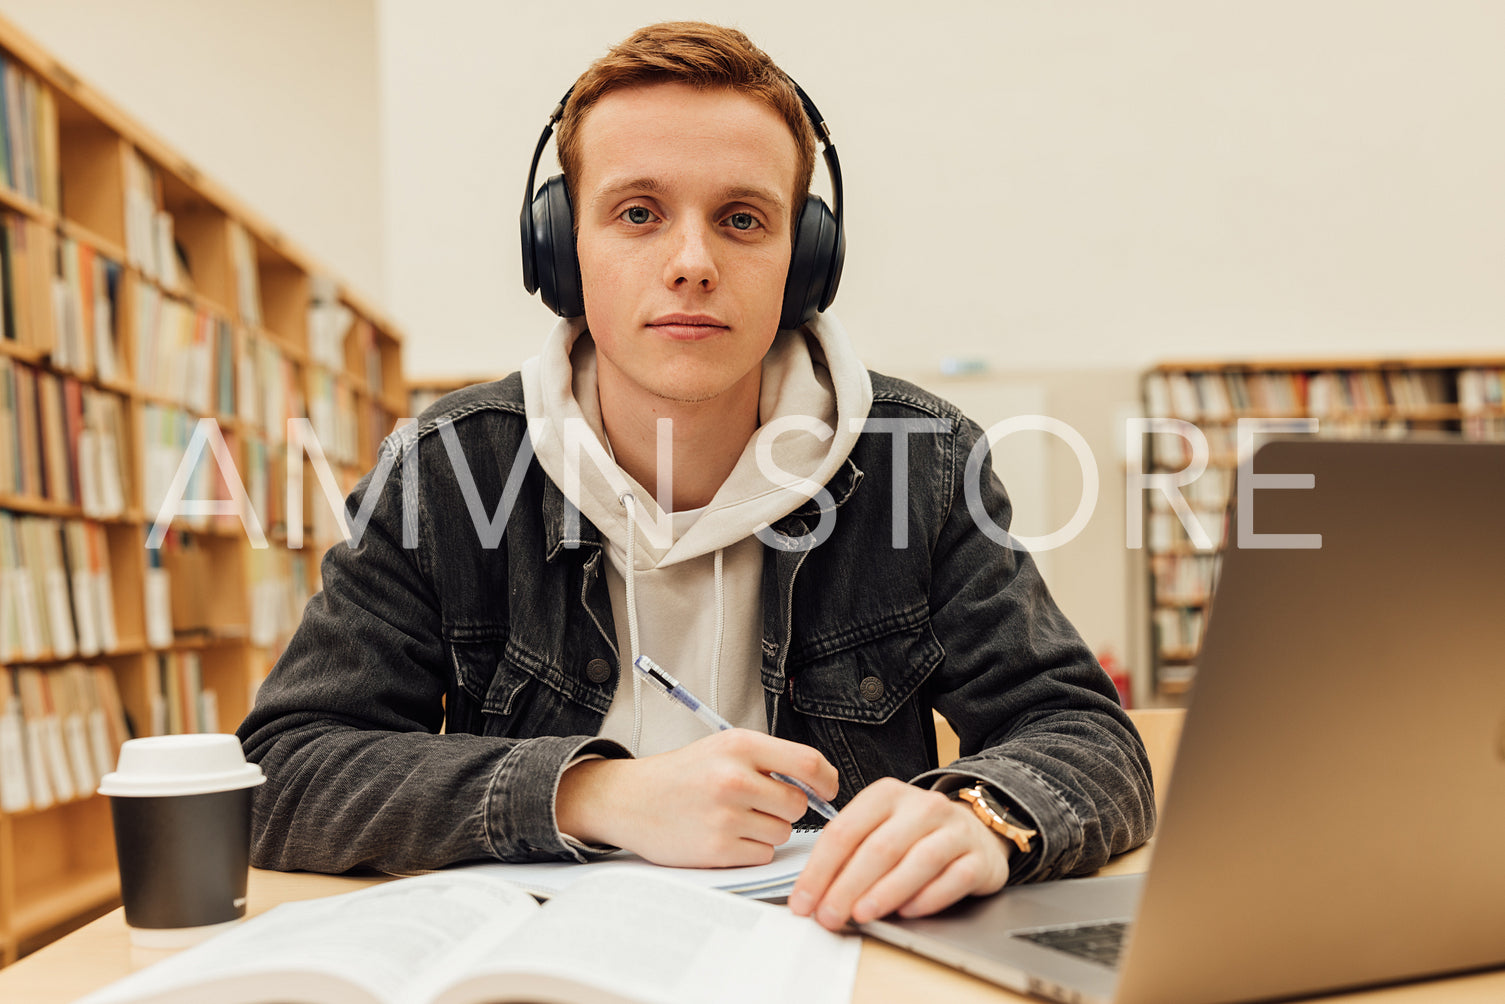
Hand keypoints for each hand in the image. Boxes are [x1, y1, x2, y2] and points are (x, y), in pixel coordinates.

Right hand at [555, 729, 837, 867]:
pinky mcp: (718, 848)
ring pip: (782, 832)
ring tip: (735, 819)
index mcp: (740, 746)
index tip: (827, 789)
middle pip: (798, 803)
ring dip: (767, 830)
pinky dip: (750, 850)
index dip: (827, 780)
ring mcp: (726, 815)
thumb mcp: (723, 749)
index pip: (808, 762)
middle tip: (758, 804)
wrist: (629, 799)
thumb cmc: (681, 775)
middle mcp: (734, 778)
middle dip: (785, 808)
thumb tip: (819, 784)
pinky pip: (762, 855)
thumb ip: (769, 760)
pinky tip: (724, 836)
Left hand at [788, 778, 1010, 930]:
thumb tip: (815, 894)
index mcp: (886, 795)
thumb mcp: (879, 829)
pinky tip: (908, 912)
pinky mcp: (979, 857)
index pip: (844, 831)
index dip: (819, 870)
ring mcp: (954, 830)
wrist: (975, 830)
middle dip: (847, 886)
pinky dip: (928, 897)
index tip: (803, 901)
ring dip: (885, 892)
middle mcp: (922, 806)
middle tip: (828, 915)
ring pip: (917, 861)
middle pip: (878, 848)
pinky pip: (953, 878)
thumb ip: (849, 855)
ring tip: (861, 915)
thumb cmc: (916, 834)